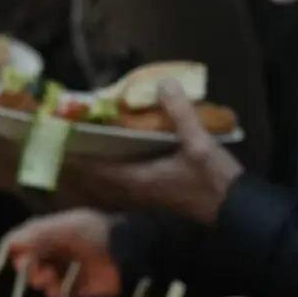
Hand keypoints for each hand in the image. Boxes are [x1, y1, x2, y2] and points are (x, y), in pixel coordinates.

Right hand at [5, 208, 121, 296]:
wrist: (128, 253)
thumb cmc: (96, 234)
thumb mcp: (67, 229)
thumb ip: (37, 235)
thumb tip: (10, 244)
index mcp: (49, 232)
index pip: (21, 241)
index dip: (16, 250)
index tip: (19, 259)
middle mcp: (53, 251)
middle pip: (26, 263)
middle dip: (27, 268)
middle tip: (36, 270)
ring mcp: (63, 270)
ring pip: (39, 280)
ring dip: (41, 280)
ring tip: (51, 277)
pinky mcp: (74, 288)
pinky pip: (56, 294)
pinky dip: (56, 292)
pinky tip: (63, 288)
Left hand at [68, 81, 242, 222]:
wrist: (237, 213)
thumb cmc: (215, 182)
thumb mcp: (200, 143)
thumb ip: (181, 113)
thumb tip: (164, 83)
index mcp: (138, 180)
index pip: (96, 168)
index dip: (76, 155)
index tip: (60, 140)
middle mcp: (135, 193)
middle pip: (96, 179)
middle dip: (80, 162)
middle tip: (64, 143)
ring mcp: (146, 199)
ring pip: (109, 186)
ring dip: (95, 171)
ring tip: (82, 153)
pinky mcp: (157, 200)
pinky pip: (123, 187)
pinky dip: (113, 176)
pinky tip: (117, 163)